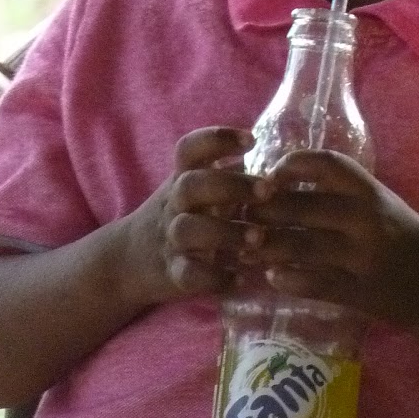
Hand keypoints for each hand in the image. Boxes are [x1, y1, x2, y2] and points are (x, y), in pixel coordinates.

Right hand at [125, 126, 259, 303]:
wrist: (131, 259)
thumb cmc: (186, 213)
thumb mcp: (201, 188)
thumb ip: (233, 172)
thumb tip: (287, 159)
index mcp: (184, 177)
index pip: (190, 149)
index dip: (217, 139)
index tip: (251, 140)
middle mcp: (175, 203)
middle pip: (191, 185)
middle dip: (230, 186)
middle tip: (268, 190)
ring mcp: (171, 238)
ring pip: (189, 230)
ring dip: (226, 233)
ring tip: (259, 238)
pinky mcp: (173, 273)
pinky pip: (189, 275)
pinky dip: (215, 278)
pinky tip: (241, 278)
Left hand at [242, 150, 418, 322]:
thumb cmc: (397, 234)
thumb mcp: (376, 202)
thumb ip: (336, 193)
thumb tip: (275, 184)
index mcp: (369, 190)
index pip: (325, 164)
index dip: (290, 166)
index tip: (268, 177)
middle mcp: (365, 218)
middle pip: (303, 206)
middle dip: (264, 211)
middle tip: (242, 217)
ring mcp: (362, 255)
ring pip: (302, 246)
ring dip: (267, 246)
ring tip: (247, 248)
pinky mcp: (358, 291)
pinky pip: (314, 283)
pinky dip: (287, 280)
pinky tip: (273, 277)